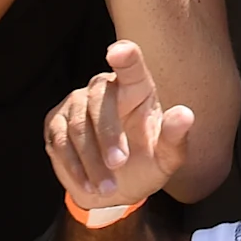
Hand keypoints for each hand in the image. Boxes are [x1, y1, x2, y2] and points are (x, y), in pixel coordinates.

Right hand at [47, 40, 196, 215]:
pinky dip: (75, 166)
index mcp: (136, 88)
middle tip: (119, 164)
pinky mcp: (56, 123)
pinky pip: (60, 141)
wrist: (116, 189)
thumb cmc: (146, 163)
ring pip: (78, 126)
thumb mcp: (166, 157)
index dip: (125, 57)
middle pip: (100, 101)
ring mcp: (76, 103)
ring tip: (108, 188)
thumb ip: (175, 137)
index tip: (119, 52)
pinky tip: (88, 184)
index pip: (132, 67)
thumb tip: (184, 114)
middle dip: (109, 136)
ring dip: (92, 160)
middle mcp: (104, 88)